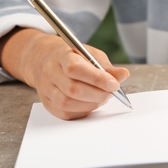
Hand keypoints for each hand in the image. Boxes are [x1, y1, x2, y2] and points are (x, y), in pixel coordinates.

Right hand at [0, 28, 129, 119]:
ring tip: (102, 98)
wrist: (44, 60)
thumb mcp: (91, 54)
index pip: (76, 69)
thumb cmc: (73, 57)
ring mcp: (46, 89)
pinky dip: (83, 111)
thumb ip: (106, 67)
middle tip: (111, 93)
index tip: (114, 85)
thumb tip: (124, 75)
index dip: (97, 79)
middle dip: (98, 94)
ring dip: (91, 104)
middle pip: (73, 89)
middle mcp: (50, 72)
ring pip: (67, 103)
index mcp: (61, 56)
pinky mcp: (47, 103)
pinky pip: (65, 113)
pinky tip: (91, 104)